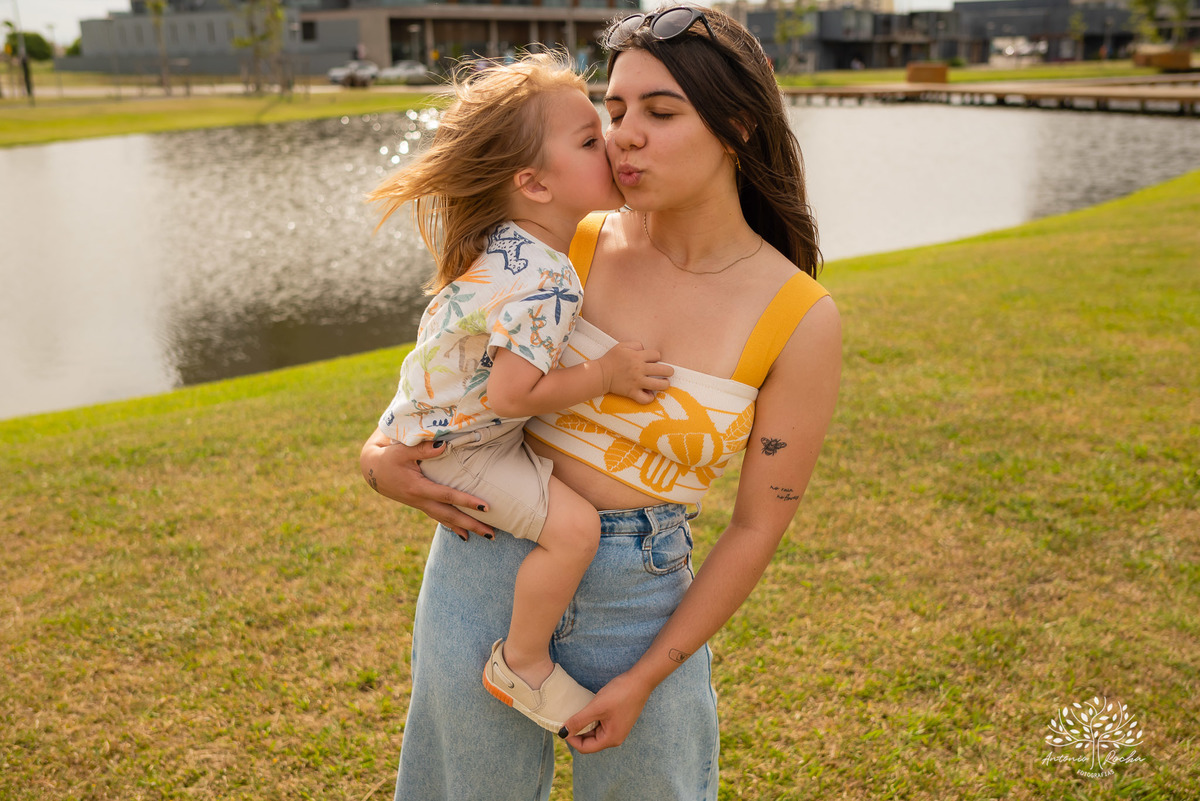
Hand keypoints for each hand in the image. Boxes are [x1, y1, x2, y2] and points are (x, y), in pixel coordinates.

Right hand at [359, 430, 494, 540]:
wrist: (371, 469)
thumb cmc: (389, 456)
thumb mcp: (402, 449)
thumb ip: (423, 449)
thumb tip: (443, 445)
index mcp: (418, 487)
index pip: (447, 496)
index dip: (466, 501)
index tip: (485, 507)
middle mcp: (420, 500)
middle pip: (450, 516)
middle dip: (472, 525)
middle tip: (492, 534)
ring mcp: (420, 505)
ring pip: (446, 520)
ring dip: (466, 529)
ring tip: (487, 537)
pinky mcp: (421, 504)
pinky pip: (440, 518)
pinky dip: (453, 527)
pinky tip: (464, 535)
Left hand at [562, 671, 653, 753]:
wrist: (640, 680)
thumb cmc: (620, 694)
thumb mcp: (596, 707)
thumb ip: (579, 721)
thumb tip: (563, 733)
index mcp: (610, 739)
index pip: (585, 748)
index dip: (571, 739)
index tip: (561, 726)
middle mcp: (615, 737)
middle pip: (590, 741)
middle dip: (577, 732)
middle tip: (566, 718)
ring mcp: (618, 729)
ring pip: (595, 732)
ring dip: (584, 725)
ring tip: (576, 713)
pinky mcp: (618, 720)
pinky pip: (601, 725)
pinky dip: (592, 719)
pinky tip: (588, 709)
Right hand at [599, 342, 673, 403]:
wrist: (600, 374)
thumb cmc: (611, 359)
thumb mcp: (622, 345)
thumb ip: (636, 344)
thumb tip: (645, 349)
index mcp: (637, 356)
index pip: (657, 355)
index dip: (657, 357)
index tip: (653, 361)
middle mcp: (639, 369)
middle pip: (663, 370)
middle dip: (669, 371)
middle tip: (667, 373)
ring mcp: (637, 382)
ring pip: (659, 385)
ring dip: (665, 384)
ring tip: (664, 383)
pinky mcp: (632, 393)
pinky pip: (646, 399)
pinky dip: (649, 398)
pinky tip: (649, 394)